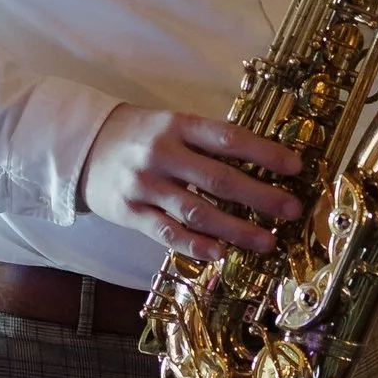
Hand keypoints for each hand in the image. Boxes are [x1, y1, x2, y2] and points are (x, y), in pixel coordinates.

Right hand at [77, 105, 304, 264]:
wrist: (82, 147)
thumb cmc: (140, 135)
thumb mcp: (171, 124)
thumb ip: (206, 142)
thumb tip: (259, 162)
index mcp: (177, 125)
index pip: (228, 138)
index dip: (264, 153)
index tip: (295, 167)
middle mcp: (162, 154)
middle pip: (219, 179)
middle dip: (261, 196)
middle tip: (292, 210)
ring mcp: (145, 185)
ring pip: (197, 211)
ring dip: (236, 229)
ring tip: (267, 241)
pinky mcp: (130, 212)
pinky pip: (167, 232)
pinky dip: (195, 244)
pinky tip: (220, 253)